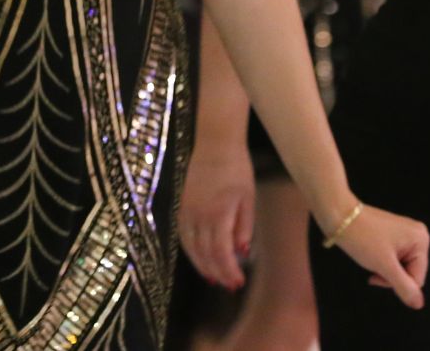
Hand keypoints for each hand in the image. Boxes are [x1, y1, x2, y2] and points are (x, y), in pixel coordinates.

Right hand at [178, 141, 254, 288]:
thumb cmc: (237, 169)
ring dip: (202, 265)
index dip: (229, 270)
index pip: (221, 252)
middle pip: (205, 253)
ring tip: (213, 277)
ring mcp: (187, 211)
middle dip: (217, 272)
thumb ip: (244, 226)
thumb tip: (241, 252)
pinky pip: (183, 235)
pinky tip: (199, 257)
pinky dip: (190, 250)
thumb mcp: (248, 198)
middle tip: (228, 285)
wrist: (215, 144)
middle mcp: (198, 216)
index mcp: (218, 214)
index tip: (238, 282)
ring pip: (190, 247)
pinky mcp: (181, 206)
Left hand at [329, 201, 428, 308]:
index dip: (396, 282)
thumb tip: (419, 304)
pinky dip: (382, 262)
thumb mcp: (384, 265)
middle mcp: (418, 236)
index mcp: (421, 240)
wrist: (339, 216)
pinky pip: (394, 259)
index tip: (377, 273)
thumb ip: (403, 286)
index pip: (417, 279)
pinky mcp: (394, 236)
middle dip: (390, 275)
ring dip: (385, 270)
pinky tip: (372, 254)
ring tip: (371, 257)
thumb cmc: (362, 238)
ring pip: (401, 268)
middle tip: (374, 264)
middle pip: (410, 274)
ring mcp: (406, 235)